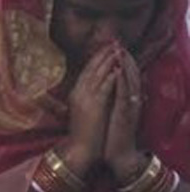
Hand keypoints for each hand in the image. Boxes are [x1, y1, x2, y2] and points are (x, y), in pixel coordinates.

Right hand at [65, 44, 120, 169]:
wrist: (80, 149)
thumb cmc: (82, 133)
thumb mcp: (81, 112)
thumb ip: (87, 98)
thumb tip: (95, 89)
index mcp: (75, 93)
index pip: (87, 71)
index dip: (96, 58)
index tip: (106, 48)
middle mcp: (79, 92)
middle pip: (92, 68)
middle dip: (103, 55)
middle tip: (113, 43)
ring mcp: (86, 98)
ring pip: (98, 74)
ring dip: (108, 61)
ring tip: (117, 50)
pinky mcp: (94, 105)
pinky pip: (104, 87)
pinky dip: (110, 76)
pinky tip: (117, 68)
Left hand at [106, 47, 145, 177]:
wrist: (119, 155)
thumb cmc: (115, 134)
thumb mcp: (116, 113)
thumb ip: (119, 100)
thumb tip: (119, 89)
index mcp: (128, 101)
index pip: (128, 77)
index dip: (124, 62)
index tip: (118, 48)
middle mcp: (132, 102)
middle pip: (131, 76)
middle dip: (126, 59)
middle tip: (119, 43)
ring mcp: (130, 108)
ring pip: (129, 83)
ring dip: (125, 66)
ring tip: (120, 51)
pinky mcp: (124, 115)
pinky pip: (124, 96)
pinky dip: (121, 83)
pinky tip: (118, 72)